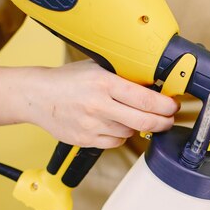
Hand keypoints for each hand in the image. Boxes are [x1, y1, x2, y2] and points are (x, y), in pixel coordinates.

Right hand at [26, 60, 179, 147]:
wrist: (36, 96)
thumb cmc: (68, 80)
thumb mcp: (97, 68)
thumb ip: (123, 76)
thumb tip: (155, 85)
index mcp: (104, 83)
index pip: (145, 99)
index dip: (166, 106)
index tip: (173, 106)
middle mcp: (98, 105)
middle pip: (144, 121)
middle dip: (164, 122)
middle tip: (169, 118)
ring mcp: (92, 125)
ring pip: (131, 132)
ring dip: (140, 126)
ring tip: (135, 116)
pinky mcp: (86, 139)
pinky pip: (116, 141)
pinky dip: (122, 134)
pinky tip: (116, 124)